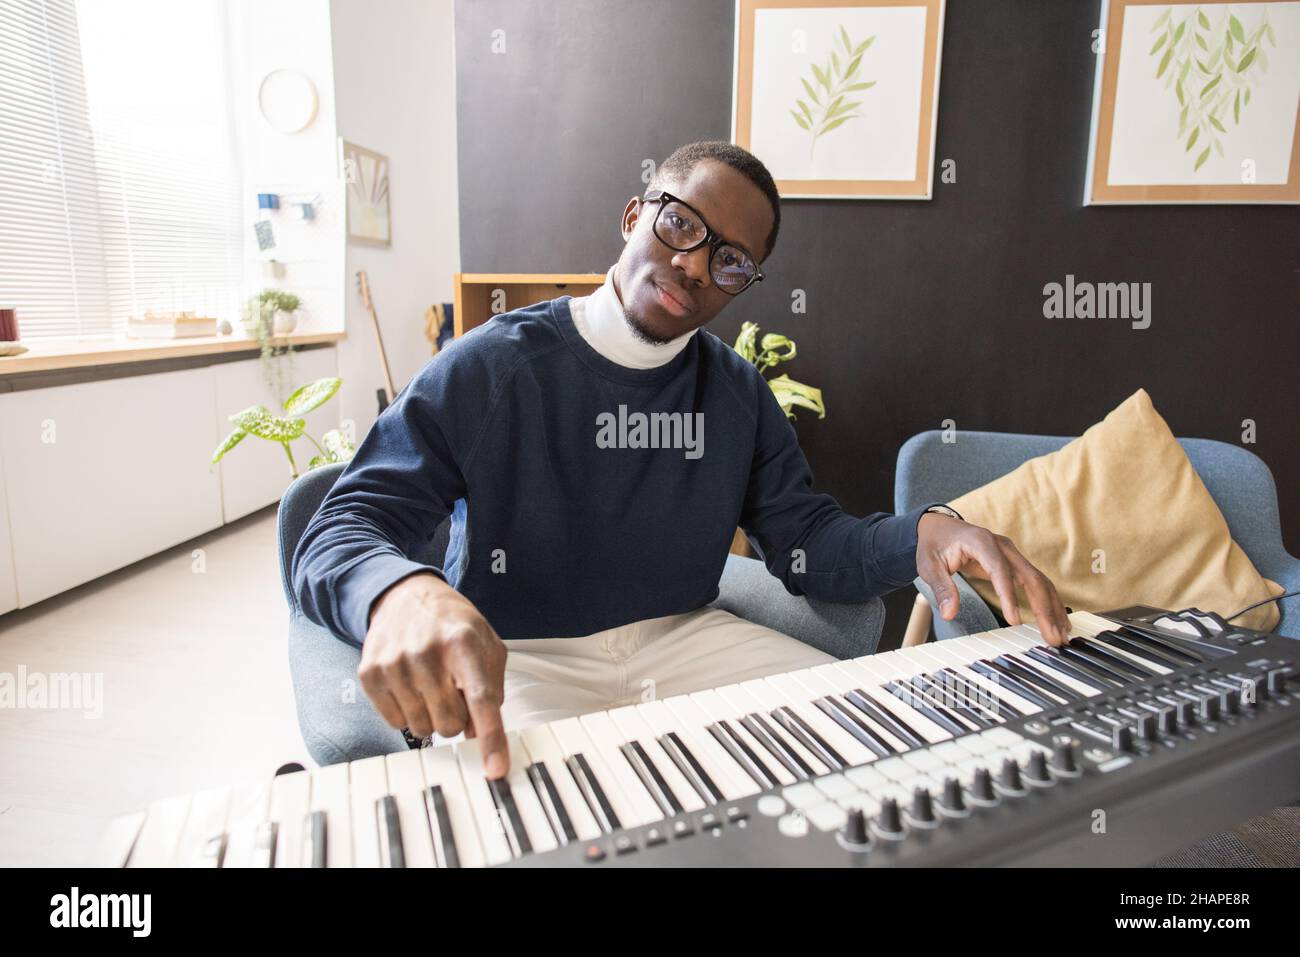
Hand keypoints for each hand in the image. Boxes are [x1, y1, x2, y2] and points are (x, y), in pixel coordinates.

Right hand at [361, 572, 509, 777]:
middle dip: (457, 717)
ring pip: (422, 727)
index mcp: (463, 643)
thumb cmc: (452, 625)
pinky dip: (406, 712)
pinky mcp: (369, 673)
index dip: (492, 738)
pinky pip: (394, 722)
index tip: (496, 770)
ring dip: (430, 715)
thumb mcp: (486, 644)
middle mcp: (427, 652)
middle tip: (452, 691)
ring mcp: (394, 663)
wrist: (405, 596)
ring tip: (430, 684)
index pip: (481, 699)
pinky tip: (409, 685)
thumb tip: (480, 734)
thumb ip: (492, 687)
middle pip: (449, 724)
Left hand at [915, 513, 1071, 646]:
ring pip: (1039, 581)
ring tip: (1060, 634)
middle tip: (1051, 636)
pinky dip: (1047, 601)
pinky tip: (1055, 620)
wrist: (939, 527)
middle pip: (1030, 576)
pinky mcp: (1014, 563)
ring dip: (1051, 607)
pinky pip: (1036, 583)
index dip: (1009, 596)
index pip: (1000, 571)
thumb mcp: (929, 565)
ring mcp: (1012, 554)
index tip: (1014, 620)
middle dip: (1043, 607)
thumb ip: (942, 588)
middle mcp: (1002, 546)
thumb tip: (949, 613)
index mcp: (981, 542)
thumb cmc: (934, 545)